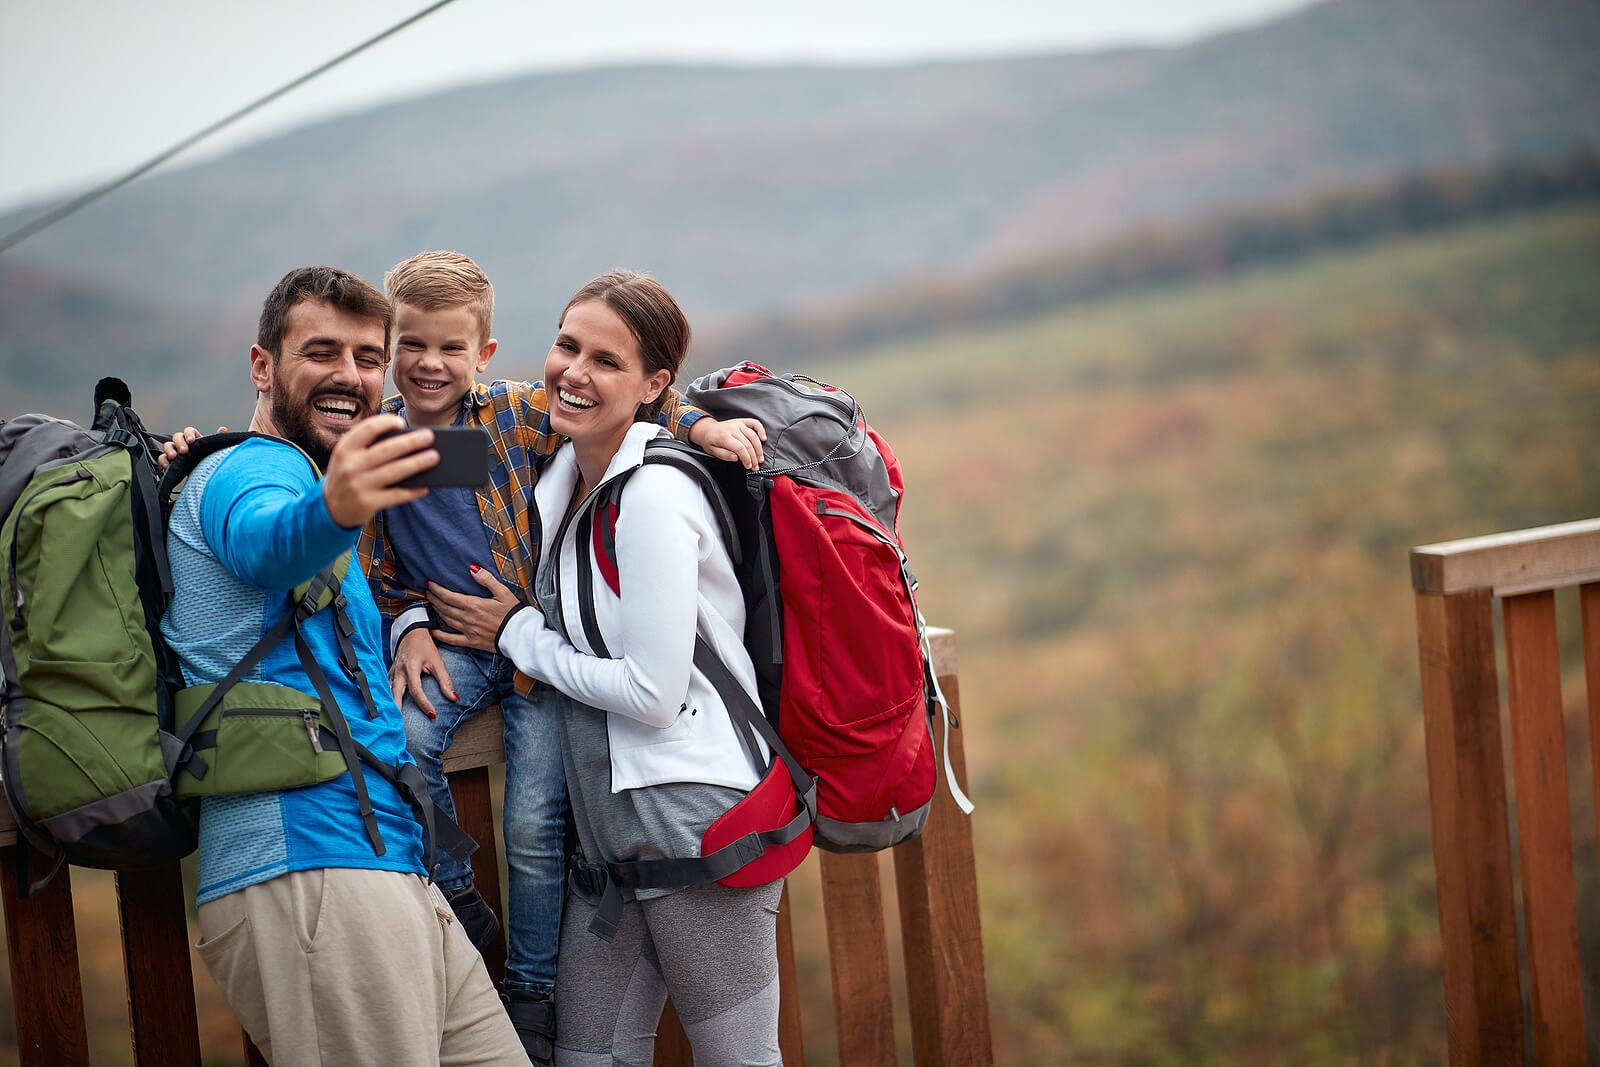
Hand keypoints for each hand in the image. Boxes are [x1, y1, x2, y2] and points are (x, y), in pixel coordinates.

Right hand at [159, 425, 227, 468]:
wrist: (205, 476)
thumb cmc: (209, 459)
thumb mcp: (215, 449)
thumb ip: (218, 439)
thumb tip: (223, 429)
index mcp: (194, 438)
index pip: (189, 431)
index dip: (189, 434)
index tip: (192, 441)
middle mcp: (184, 444)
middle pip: (177, 437)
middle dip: (179, 443)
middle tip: (184, 451)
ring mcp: (176, 452)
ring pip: (168, 446)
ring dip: (169, 450)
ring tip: (174, 457)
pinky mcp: (170, 462)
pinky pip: (162, 459)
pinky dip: (163, 461)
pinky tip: (168, 466)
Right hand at [320, 415, 438, 528]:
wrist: (331, 507)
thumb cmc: (348, 473)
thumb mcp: (348, 456)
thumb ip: (368, 445)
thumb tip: (406, 439)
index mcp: (345, 448)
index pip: (367, 429)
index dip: (386, 423)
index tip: (402, 422)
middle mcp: (350, 466)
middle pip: (387, 450)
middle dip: (411, 442)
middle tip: (430, 437)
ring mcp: (359, 485)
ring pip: (395, 472)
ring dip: (417, 463)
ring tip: (434, 457)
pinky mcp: (368, 503)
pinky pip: (396, 495)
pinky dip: (413, 491)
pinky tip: (425, 486)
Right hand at [391, 627, 456, 717]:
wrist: (411, 632)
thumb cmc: (424, 646)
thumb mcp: (437, 662)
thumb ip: (445, 680)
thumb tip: (454, 698)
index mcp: (411, 668)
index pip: (417, 691)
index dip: (425, 704)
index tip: (433, 715)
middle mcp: (399, 672)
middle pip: (395, 695)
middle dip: (398, 710)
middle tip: (401, 726)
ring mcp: (392, 673)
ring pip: (388, 692)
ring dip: (391, 706)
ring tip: (394, 721)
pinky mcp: (389, 673)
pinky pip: (386, 688)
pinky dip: (388, 698)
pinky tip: (390, 709)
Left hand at [428, 565, 521, 651]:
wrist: (520, 635)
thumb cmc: (513, 613)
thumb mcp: (503, 592)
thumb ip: (486, 579)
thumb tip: (472, 568)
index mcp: (474, 605)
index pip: (449, 596)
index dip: (437, 590)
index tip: (429, 584)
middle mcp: (467, 618)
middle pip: (445, 607)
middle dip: (434, 598)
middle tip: (428, 593)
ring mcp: (468, 631)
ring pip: (447, 620)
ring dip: (437, 611)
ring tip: (432, 604)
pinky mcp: (472, 642)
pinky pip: (452, 639)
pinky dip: (441, 636)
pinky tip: (433, 632)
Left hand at [690, 416, 765, 469]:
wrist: (707, 429)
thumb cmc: (710, 441)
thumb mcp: (712, 451)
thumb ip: (724, 455)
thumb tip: (736, 458)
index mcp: (724, 437)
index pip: (740, 448)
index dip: (746, 459)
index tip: (748, 466)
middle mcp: (732, 429)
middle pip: (748, 444)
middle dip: (754, 457)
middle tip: (756, 466)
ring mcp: (738, 424)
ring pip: (753, 436)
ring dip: (759, 449)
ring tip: (760, 458)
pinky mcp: (742, 421)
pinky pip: (754, 423)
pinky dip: (761, 430)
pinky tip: (763, 438)